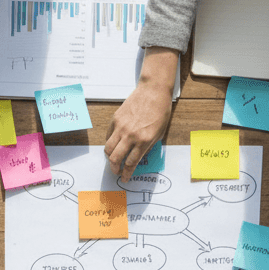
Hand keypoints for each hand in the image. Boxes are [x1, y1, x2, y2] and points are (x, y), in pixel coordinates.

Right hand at [106, 47, 176, 179]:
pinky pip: (109, 136)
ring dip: (109, 158)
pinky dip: (110, 143)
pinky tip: (114, 145)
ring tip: (113, 160)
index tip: (125, 178)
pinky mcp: (115, 120)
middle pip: (116, 159)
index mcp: (144, 141)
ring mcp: (121, 127)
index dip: (127, 173)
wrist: (153, 91)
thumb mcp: (159, 133)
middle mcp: (131, 136)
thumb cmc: (160, 111)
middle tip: (116, 172)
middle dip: (115, 169)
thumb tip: (138, 157)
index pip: (131, 163)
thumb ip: (148, 146)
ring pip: (108, 149)